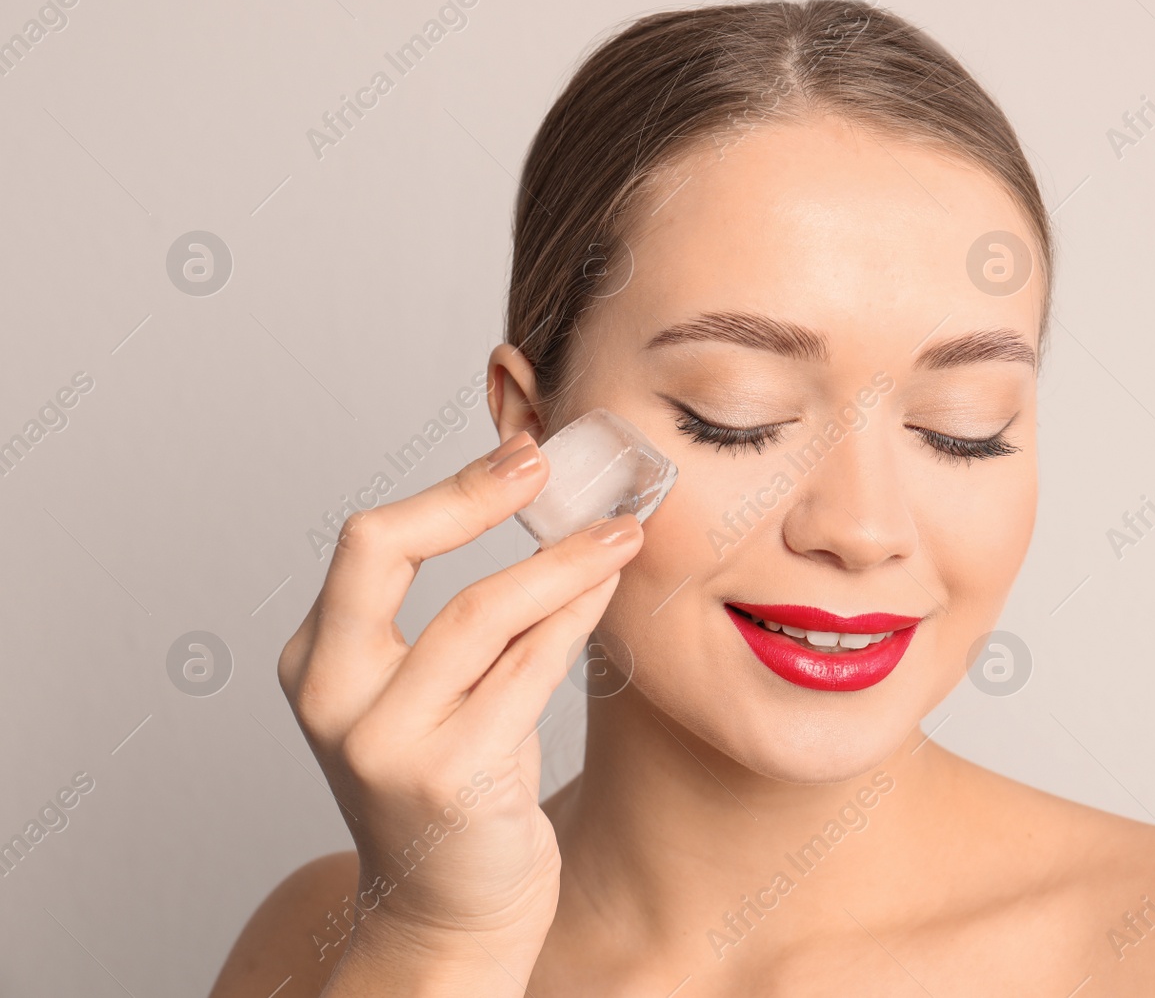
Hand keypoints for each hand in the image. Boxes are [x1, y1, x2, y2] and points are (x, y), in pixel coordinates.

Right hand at [276, 431, 642, 989]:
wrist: (451, 914)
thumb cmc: (457, 790)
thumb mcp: (437, 695)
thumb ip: (470, 621)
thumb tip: (556, 517)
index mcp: (317, 662)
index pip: (368, 544)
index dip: (449, 491)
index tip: (519, 457)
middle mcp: (332, 697)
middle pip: (385, 553)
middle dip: (473, 495)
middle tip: (545, 464)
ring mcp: (383, 741)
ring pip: (477, 611)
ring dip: (559, 560)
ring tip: (620, 531)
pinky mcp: (446, 779)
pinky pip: (525, 672)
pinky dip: (573, 617)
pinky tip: (607, 589)